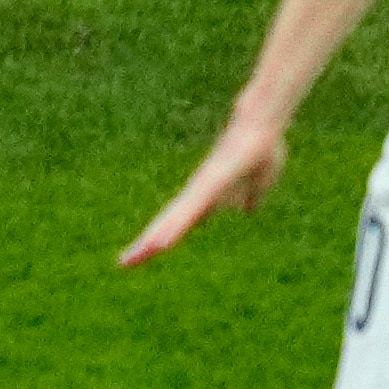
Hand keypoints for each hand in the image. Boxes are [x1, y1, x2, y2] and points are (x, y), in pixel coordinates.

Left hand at [119, 103, 292, 265]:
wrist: (264, 125)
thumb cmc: (260, 151)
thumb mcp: (258, 186)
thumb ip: (249, 197)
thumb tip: (248, 208)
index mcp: (206, 198)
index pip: (179, 224)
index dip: (160, 240)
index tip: (140, 256)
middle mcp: (198, 193)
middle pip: (169, 223)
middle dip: (147, 244)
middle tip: (124, 264)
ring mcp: (203, 188)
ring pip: (176, 218)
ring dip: (156, 237)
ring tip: (138, 255)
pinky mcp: (212, 182)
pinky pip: (192, 208)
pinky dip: (178, 224)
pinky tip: (165, 238)